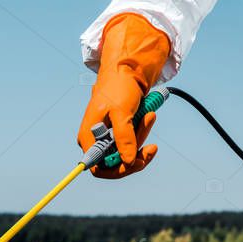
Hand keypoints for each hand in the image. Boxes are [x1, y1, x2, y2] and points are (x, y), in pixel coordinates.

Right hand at [77, 13, 169, 178]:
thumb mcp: (122, 112)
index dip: (118, 170)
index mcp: (89, 136)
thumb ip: (124, 137)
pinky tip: (150, 116)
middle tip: (153, 147)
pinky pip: (132, 142)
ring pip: (127, 152)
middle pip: (116, 162)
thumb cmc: (119, 88)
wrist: (126, 71)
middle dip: (136, 153)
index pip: (99, 167)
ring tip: (151, 116)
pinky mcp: (118, 133)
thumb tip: (128, 161)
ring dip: (142, 137)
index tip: (137, 162)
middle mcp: (95, 140)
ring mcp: (107, 137)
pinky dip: (142, 132)